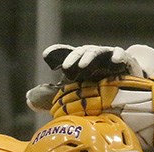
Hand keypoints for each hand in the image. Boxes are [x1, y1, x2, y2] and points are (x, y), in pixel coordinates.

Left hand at [27, 43, 142, 112]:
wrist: (126, 91)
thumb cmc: (96, 90)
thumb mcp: (73, 95)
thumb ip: (50, 98)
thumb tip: (28, 98)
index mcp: (79, 64)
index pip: (66, 54)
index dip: (57, 53)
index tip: (46, 56)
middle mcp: (92, 59)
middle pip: (81, 52)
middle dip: (73, 57)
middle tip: (66, 67)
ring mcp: (108, 59)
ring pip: (98, 52)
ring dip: (90, 57)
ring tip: (83, 65)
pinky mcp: (125, 62)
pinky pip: (121, 54)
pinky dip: (118, 55)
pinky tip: (113, 60)